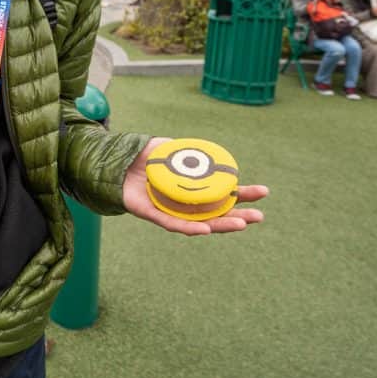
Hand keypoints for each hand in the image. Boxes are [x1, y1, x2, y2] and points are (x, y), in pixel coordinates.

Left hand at [122, 137, 267, 235]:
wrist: (113, 160)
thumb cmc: (143, 156)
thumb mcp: (169, 147)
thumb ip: (186, 150)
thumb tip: (207, 153)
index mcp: (193, 188)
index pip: (222, 194)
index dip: (242, 195)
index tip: (263, 193)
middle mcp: (184, 202)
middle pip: (216, 213)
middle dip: (239, 216)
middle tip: (259, 217)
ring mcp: (170, 210)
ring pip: (199, 223)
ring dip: (220, 225)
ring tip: (241, 224)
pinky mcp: (151, 213)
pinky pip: (172, 223)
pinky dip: (188, 227)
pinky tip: (204, 230)